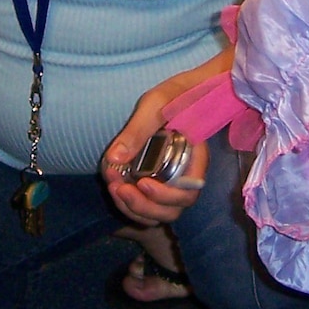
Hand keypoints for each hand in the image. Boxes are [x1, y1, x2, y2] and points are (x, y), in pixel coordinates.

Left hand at [102, 84, 208, 226]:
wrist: (180, 94)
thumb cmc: (174, 96)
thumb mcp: (154, 105)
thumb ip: (136, 131)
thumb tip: (114, 159)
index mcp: (194, 159)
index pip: (188, 192)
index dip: (166, 196)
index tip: (143, 183)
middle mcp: (186, 177)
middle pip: (173, 210)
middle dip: (144, 206)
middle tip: (119, 189)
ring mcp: (172, 183)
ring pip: (159, 213)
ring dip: (134, 209)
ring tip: (114, 188)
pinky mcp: (158, 183)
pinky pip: (148, 207)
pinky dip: (130, 206)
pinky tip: (114, 188)